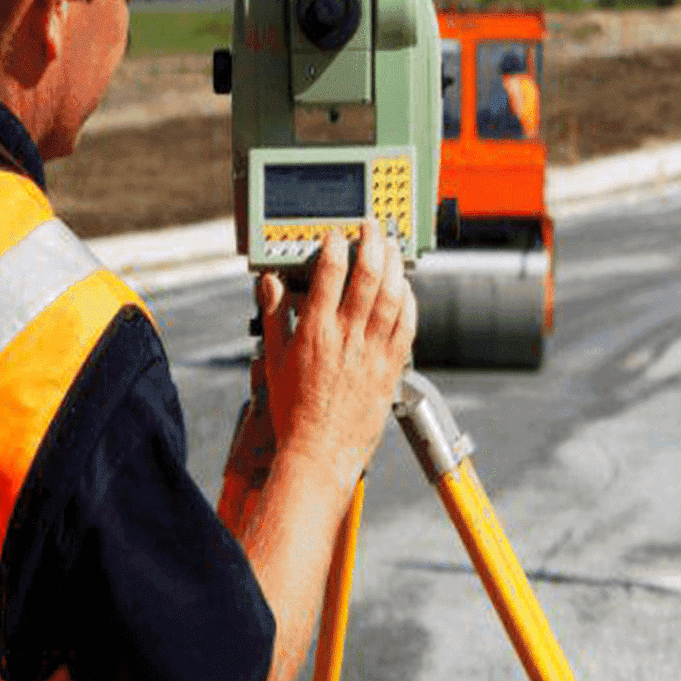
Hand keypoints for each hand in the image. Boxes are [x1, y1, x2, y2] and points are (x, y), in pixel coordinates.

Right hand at [255, 220, 416, 496]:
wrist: (319, 453)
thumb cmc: (294, 412)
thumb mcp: (275, 359)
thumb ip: (274, 317)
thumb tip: (270, 285)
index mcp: (315, 331)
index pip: (329, 272)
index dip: (336, 245)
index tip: (337, 234)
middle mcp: (347, 336)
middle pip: (368, 275)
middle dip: (373, 243)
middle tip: (373, 227)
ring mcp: (373, 352)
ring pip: (393, 295)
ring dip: (395, 265)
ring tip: (392, 248)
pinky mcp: (392, 368)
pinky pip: (408, 325)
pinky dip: (409, 301)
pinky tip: (406, 289)